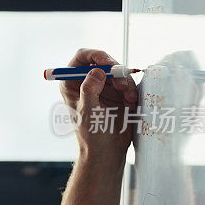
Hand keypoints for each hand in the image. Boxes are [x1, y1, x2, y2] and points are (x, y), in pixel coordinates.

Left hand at [61, 48, 138, 162]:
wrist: (107, 150)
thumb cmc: (91, 134)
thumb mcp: (88, 111)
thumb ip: (90, 90)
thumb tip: (96, 71)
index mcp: (72, 82)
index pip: (82, 57)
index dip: (95, 55)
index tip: (108, 62)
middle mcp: (87, 80)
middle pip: (103, 60)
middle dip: (115, 70)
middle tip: (122, 84)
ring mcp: (103, 85)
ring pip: (118, 71)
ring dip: (126, 82)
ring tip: (128, 99)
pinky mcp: (118, 92)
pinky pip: (128, 82)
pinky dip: (132, 90)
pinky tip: (131, 103)